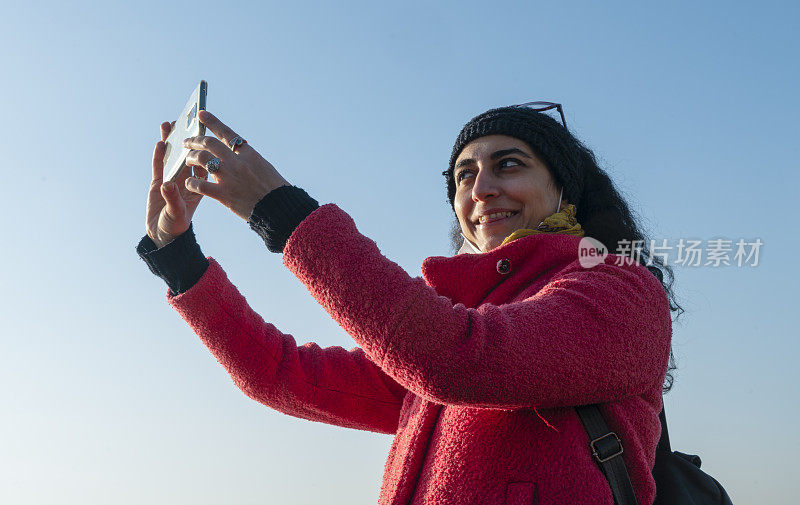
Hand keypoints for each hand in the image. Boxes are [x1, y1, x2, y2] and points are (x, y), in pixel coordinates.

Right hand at [145, 121, 207, 247]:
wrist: (163, 236)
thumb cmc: (176, 226)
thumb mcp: (177, 213)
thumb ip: (172, 199)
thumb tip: (167, 185)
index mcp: (198, 186)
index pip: (203, 165)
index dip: (203, 150)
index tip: (204, 134)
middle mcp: (186, 180)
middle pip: (187, 156)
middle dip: (186, 140)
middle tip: (186, 123)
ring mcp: (171, 180)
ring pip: (172, 157)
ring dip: (171, 142)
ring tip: (169, 125)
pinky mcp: (157, 182)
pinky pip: (159, 166)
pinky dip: (159, 155)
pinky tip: (159, 143)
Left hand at [182, 110, 289, 219]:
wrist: (278, 208)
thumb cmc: (274, 189)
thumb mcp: (264, 167)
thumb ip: (247, 159)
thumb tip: (234, 154)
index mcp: (249, 154)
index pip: (227, 133)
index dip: (212, 122)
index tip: (202, 114)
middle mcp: (237, 162)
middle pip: (209, 143)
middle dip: (195, 141)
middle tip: (187, 142)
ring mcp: (229, 177)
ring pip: (202, 159)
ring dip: (191, 158)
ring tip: (188, 162)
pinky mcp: (223, 195)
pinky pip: (200, 185)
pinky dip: (192, 183)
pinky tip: (190, 183)